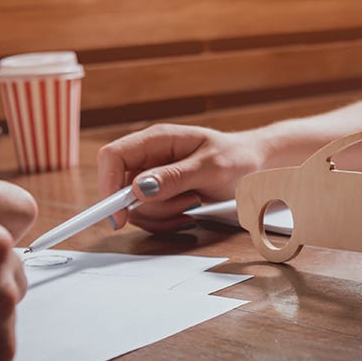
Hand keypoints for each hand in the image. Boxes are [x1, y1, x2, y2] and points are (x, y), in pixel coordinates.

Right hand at [97, 124, 265, 231]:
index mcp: (156, 139)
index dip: (108, 185)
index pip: (112, 156)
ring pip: (136, 207)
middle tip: (188, 202)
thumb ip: (174, 177)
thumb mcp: (210, 167)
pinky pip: (149, 215)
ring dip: (164, 214)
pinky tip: (190, 211)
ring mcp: (153, 177)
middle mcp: (149, 157)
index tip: (120, 214)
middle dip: (151, 206)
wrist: (253, 165)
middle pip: (121, 190)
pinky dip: (168, 221)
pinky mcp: (160, 194)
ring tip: (194, 201)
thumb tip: (138, 188)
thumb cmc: (236, 157)